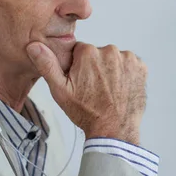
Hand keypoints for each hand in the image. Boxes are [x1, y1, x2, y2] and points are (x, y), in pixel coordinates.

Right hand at [27, 42, 146, 144]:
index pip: (80, 51)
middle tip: (95, 89)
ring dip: (111, 70)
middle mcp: (109, 50)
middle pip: (98, 54)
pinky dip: (126, 74)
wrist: (114, 129)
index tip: (82, 81)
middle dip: (96, 67)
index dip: (79, 67)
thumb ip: (47, 65)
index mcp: (88, 52)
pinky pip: (129, 65)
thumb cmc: (87, 112)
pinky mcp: (140, 67)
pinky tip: (120, 89)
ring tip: (108, 91)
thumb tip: (34, 45)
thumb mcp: (60, 91)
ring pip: (114, 59)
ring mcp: (127, 59)